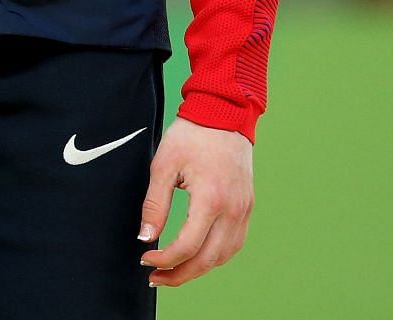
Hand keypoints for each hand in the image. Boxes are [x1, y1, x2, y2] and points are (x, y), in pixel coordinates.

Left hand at [138, 115, 253, 286]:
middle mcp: (233, 210)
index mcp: (211, 200)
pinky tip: (197, 255)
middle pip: (208, 259)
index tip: (145, 260)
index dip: (164, 260)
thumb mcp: (163, 165)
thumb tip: (145, 238)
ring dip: (198, 268)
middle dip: (180, 274)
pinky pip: (234, 243)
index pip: (187, 246)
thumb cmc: (191, 136)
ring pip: (224, 256)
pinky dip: (215, 256)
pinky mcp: (247, 207)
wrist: (223, 114)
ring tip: (173, 271)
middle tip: (156, 278)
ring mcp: (244, 210)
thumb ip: (154, 204)